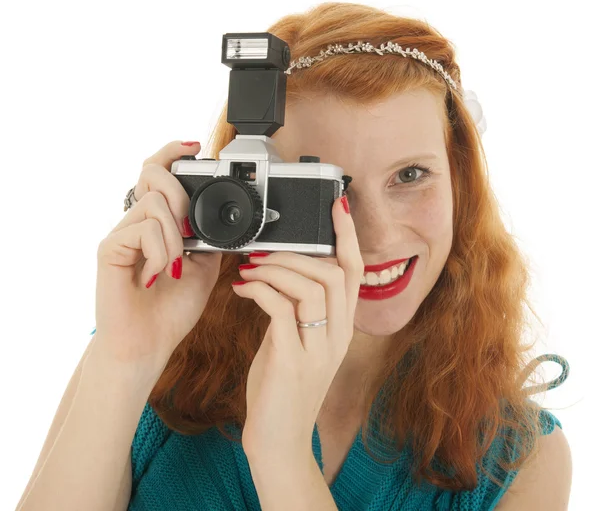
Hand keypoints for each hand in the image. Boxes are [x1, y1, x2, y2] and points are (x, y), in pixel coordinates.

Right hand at [94, 140, 222, 371]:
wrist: (151, 343)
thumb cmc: (172, 308)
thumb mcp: (204, 267)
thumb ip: (207, 238)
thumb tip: (220, 217)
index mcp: (157, 223)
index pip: (157, 173)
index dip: (172, 152)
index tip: (194, 145)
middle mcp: (136, 222)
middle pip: (153, 173)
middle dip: (180, 196)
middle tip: (188, 234)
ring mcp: (121, 233)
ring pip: (155, 202)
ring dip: (176, 237)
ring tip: (174, 266)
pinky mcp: (109, 248)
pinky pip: (143, 229)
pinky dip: (161, 253)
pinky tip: (158, 275)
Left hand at [233, 195, 362, 460]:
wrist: (278, 440)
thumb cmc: (283, 388)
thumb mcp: (296, 342)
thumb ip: (295, 309)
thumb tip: (279, 274)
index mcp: (341, 328)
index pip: (354, 272)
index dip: (348, 236)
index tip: (338, 205)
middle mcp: (338, 336)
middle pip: (335, 274)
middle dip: (298, 252)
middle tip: (266, 250)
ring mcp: (319, 349)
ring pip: (312, 287)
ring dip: (278, 269)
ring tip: (251, 268)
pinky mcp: (293, 361)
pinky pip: (281, 309)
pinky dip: (261, 289)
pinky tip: (243, 288)